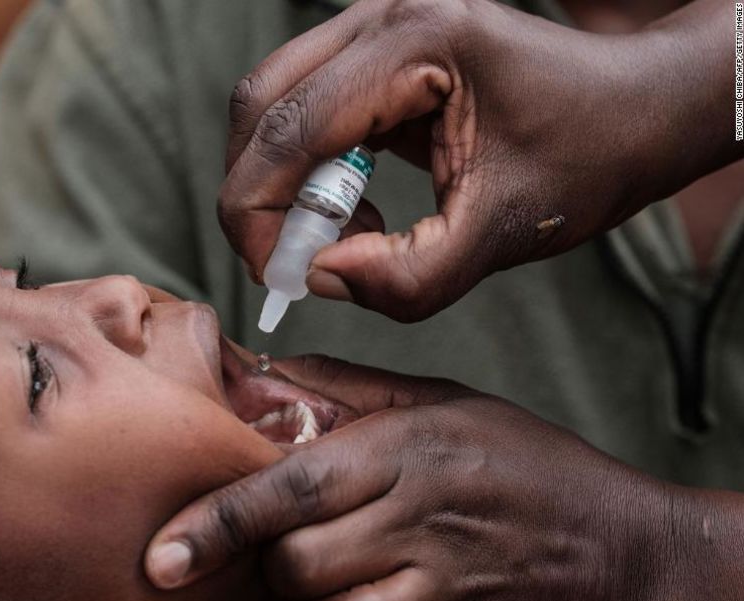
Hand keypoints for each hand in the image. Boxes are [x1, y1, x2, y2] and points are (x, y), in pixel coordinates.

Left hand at [144, 355, 716, 600]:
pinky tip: (359, 598)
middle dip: (268, 560)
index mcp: (404, 449)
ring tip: (329, 569)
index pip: (287, 489)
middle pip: (292, 562)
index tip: (161, 557)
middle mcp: (416, 519)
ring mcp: (437, 588)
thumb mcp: (441, 402)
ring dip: (304, 599)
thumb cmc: (525, 466)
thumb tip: (256, 373)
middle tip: (283, 541)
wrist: (622, 551)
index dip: (216, 524)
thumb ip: (344, 390)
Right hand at [219, 0, 739, 320]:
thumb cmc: (588, 157)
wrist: (638, 109)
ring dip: (282, 180)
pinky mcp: (376, 49)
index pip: (289, 130)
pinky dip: (307, 166)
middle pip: (261, 106)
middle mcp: (383, 15)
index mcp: (417, 43)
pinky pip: (303, 105)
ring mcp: (376, 24)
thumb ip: (408, 276)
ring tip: (344, 232)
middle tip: (296, 261)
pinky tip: (357, 205)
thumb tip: (320, 278)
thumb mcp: (503, 234)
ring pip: (272, 103)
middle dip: (259, 196)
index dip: (259, 214)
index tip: (277, 276)